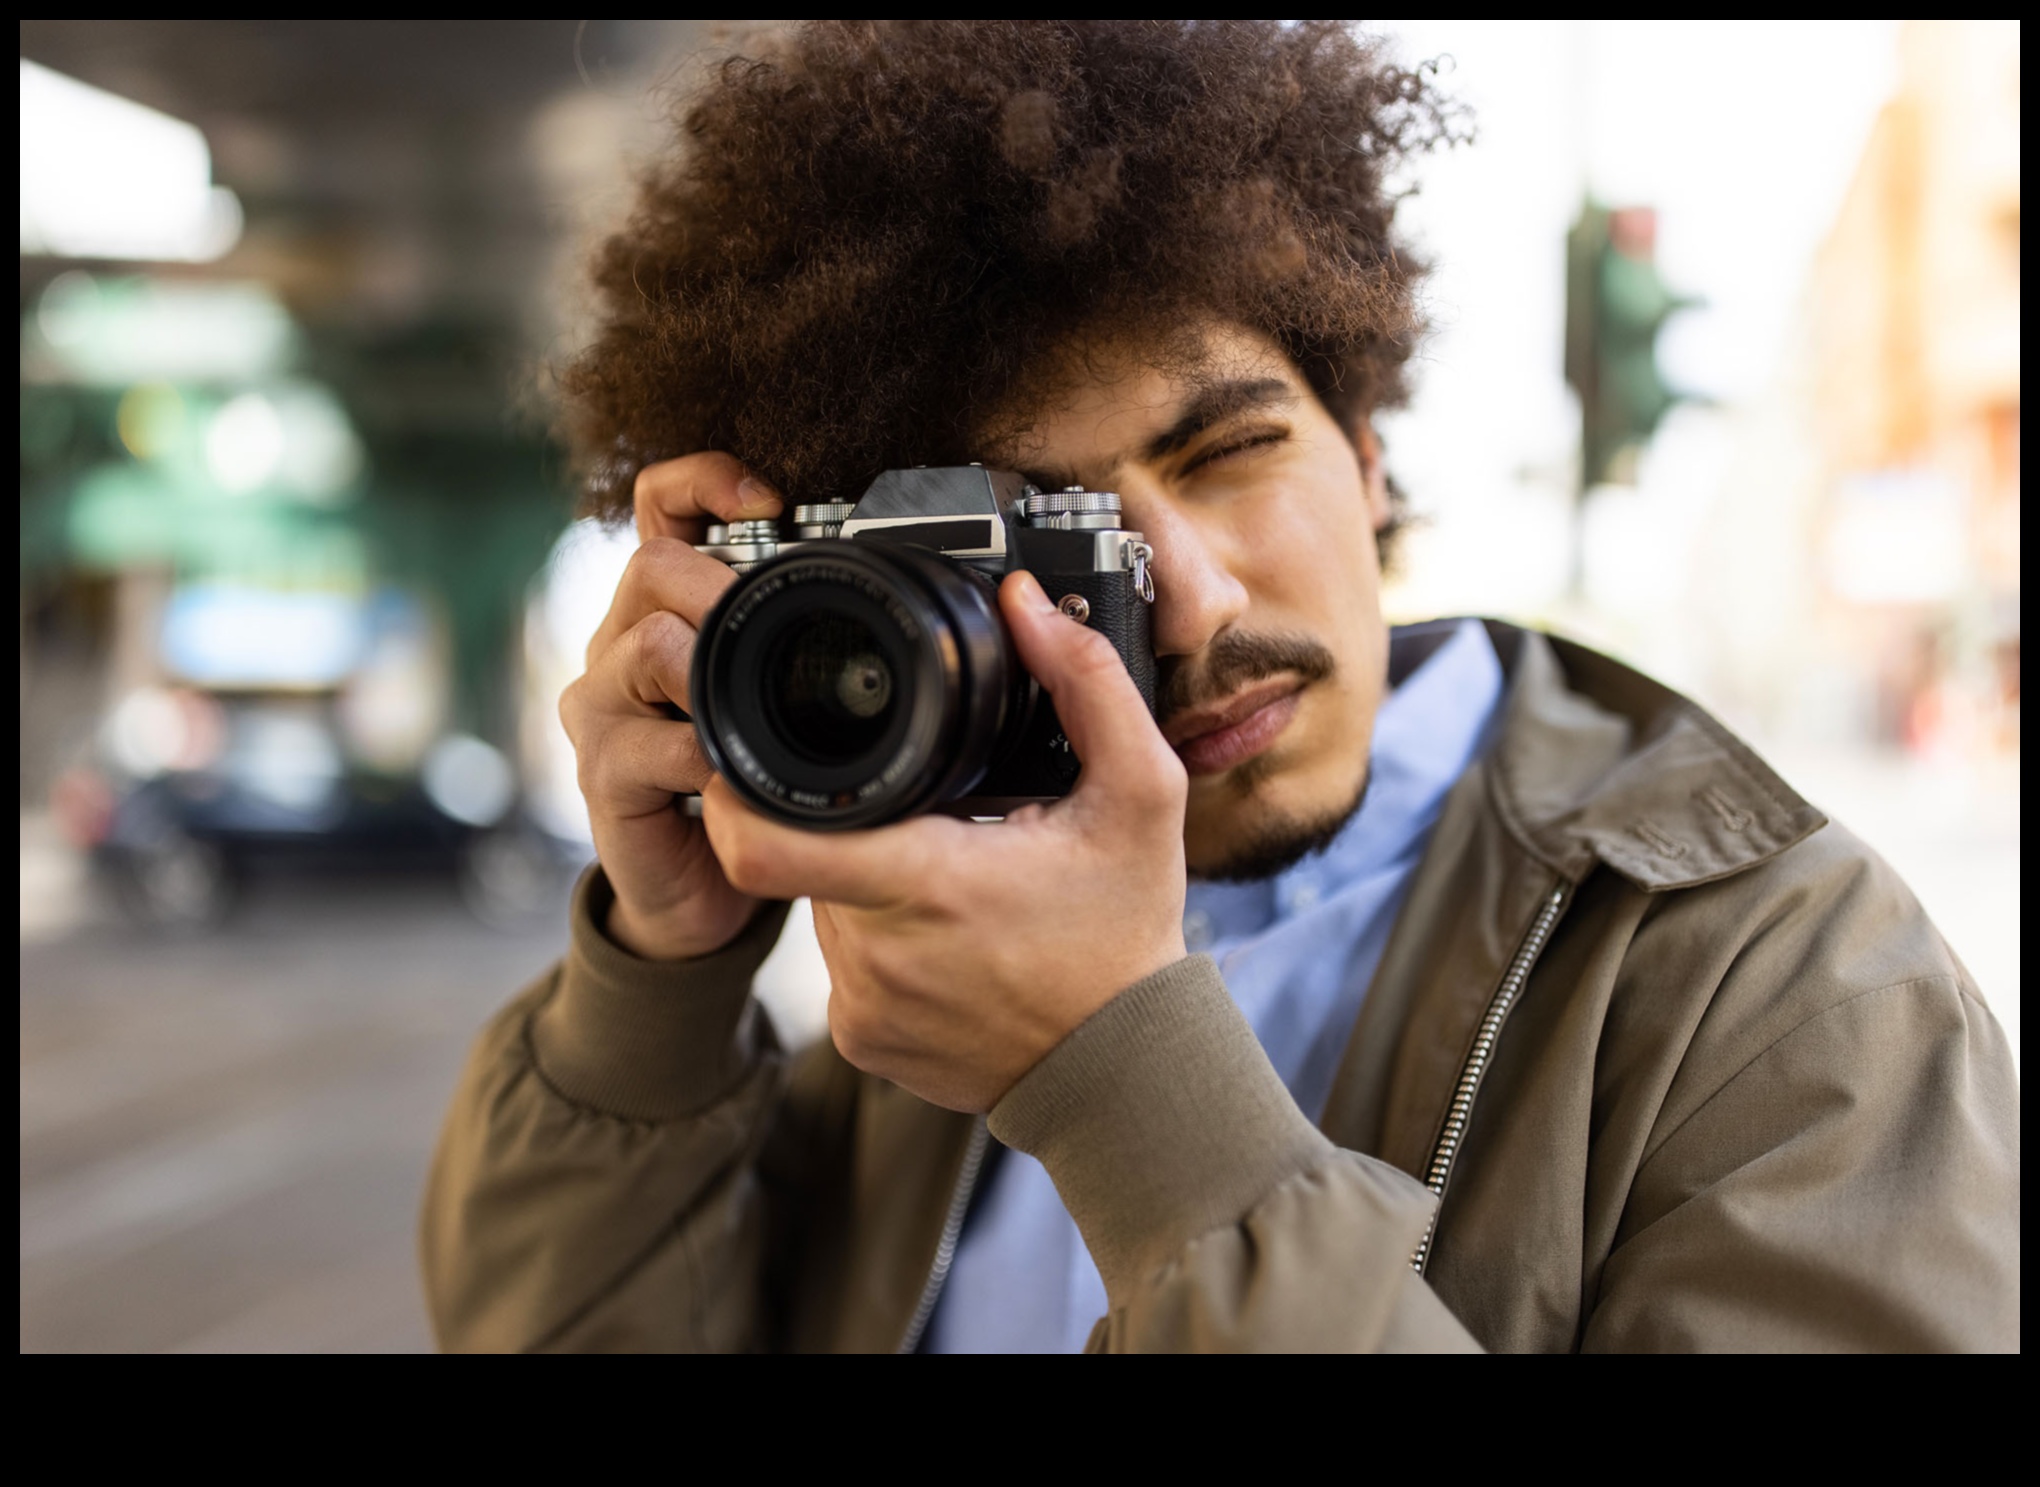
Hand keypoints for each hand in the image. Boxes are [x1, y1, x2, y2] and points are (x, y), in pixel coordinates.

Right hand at [559, 452, 783, 959]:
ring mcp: (601, 709)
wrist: (699, 891)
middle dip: (725, 589)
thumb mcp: (772, 699)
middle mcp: (618, 645)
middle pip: (653, 566)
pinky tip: (735, 773)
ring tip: (759, 706)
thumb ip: (794, 644)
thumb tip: (885, 588)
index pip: (659, 507)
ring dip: (715, 669)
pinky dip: (705, 755)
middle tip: (788, 629)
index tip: (769, 500)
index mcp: (663, 610)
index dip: (704, 481)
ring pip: (648, 645)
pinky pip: (650, 743)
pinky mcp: (602, 774)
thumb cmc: (741, 784)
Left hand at [704, 570, 1189, 1111]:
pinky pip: (841, 965)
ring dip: (863, 879)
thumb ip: (1086, 685)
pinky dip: (878, 942)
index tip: (753, 757)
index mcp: (927, 881)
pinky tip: (947, 941)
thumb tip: (1026, 606)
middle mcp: (876, 951)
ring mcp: (862, 1005)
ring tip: (949, 879)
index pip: (764, 841)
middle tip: (926, 817)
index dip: (738, 793)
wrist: (1127, 1074)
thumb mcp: (1140, 794)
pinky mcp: (861, 1042)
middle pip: (803, 853)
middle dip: (848, 823)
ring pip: (820, 906)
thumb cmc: (1129, 935)